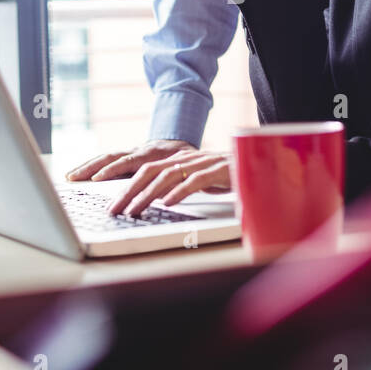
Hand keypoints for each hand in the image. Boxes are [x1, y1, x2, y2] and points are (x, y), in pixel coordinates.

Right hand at [65, 139, 193, 181]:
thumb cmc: (183, 160)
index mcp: (151, 154)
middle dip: (90, 168)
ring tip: (69, 176)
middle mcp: (137, 151)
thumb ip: (170, 182)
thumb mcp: (182, 170)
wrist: (182, 143)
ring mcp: (129, 152)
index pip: (128, 162)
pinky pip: (105, 159)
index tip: (97, 179)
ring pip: (104, 157)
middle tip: (73, 178)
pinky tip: (78, 174)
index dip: (112, 170)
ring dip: (86, 166)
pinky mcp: (125, 156)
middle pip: (110, 157)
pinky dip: (91, 166)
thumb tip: (159, 196)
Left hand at [108, 150, 231, 217]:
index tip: (112, 203)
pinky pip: (195, 180)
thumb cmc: (227, 175)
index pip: (145, 171)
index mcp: (179, 160)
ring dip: (148, 194)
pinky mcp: (219, 170)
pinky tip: (168, 202)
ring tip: (134, 210)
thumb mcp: (198, 181)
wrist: (258, 163)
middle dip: (128, 191)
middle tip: (114, 210)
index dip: (126, 185)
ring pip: (167, 176)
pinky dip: (180, 191)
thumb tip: (159, 200)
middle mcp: (186, 158)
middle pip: (149, 172)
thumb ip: (179, 185)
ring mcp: (202, 162)